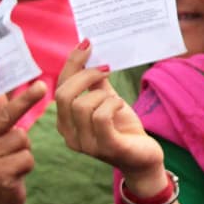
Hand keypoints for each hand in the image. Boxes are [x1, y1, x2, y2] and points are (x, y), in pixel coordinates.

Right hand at [53, 43, 163, 181]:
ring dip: (103, 94)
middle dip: (86, 75)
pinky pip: (100, 117)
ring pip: (82, 105)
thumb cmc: (123, 129)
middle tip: (107, 69)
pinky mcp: (106, 147)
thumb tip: (88, 55)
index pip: (59, 87)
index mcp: (65, 122)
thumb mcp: (107, 102)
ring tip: (115, 99)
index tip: (87, 44)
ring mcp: (86, 144)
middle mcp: (69, 135)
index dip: (72, 64)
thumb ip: (96, 84)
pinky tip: (120, 105)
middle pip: (64, 95)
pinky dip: (112, 105)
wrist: (143, 158)